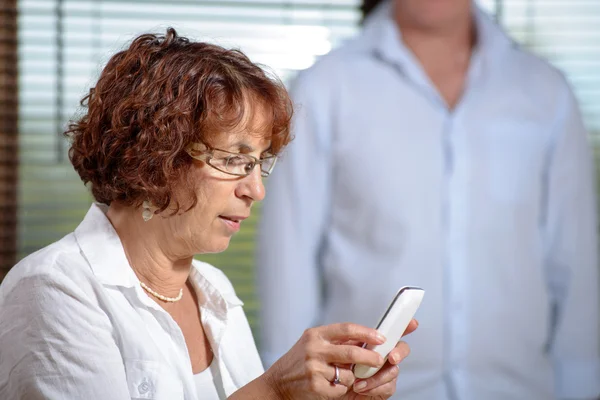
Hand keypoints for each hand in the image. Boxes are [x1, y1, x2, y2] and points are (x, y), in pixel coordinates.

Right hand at [264, 319, 417, 399]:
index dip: (366, 332)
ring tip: (340, 377)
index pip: (347, 329)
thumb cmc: (299, 361)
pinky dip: (341, 389)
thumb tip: (365, 339)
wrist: (277, 383)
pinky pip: (340, 389)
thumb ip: (335, 340)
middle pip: (352, 352)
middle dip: (371, 357)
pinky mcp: (315, 386)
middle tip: (380, 360)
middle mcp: (314, 349)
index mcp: (316, 334)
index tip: (380, 338)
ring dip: (351, 378)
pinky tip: (330, 386)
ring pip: (348, 374)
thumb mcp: (312, 343)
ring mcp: (314, 368)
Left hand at [341, 318, 417, 399]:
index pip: (393, 331)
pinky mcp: (386, 388)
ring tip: (358, 381)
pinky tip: (361, 388)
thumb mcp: (343, 351)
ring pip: (393, 370)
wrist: (333, 391)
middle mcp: (384, 356)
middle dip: (399, 352)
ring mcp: (387, 372)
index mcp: (374, 343)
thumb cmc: (339, 368)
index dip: (405, 326)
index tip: (412, 323)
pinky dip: (374, 387)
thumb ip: (356, 342)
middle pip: (402, 348)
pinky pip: (388, 387)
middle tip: (392, 357)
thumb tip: (368, 334)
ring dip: (376, 376)